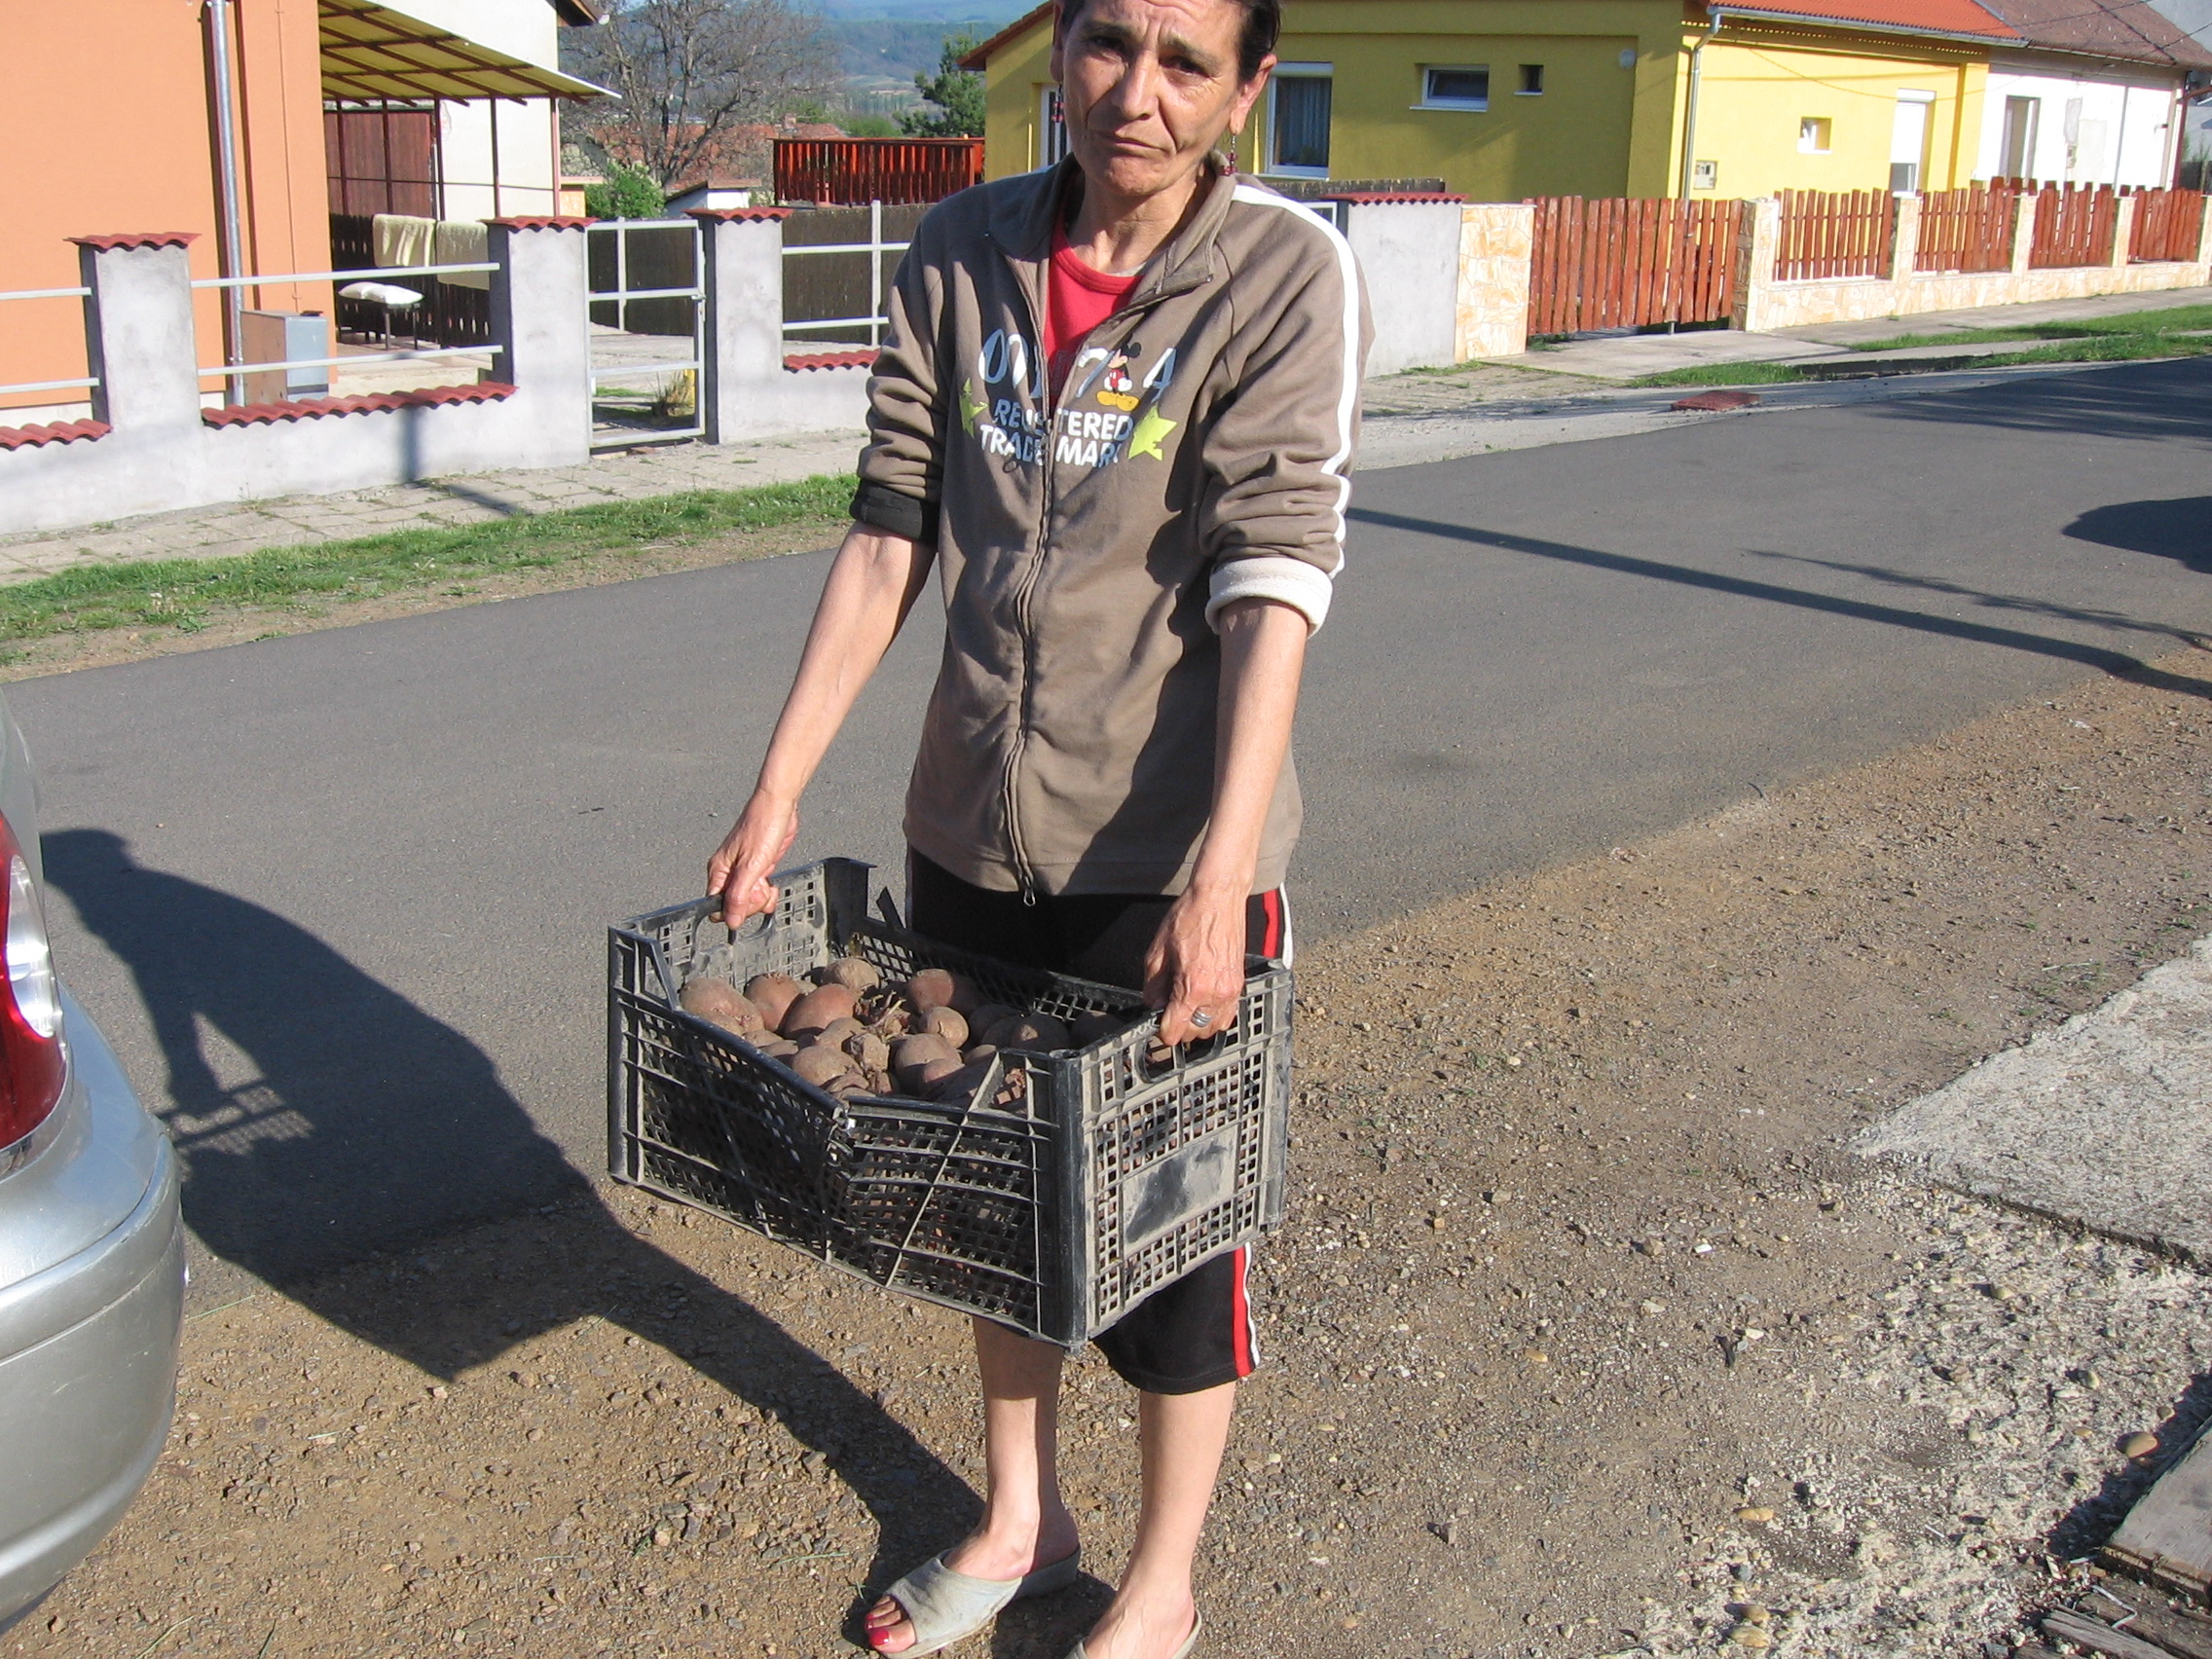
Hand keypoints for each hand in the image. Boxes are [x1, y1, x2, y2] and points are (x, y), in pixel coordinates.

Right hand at [706, 789, 799, 928]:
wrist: (780, 807)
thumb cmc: (763, 826)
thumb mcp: (751, 866)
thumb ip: (739, 895)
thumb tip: (730, 920)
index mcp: (719, 871)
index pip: (716, 905)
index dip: (733, 910)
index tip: (747, 902)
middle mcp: (728, 873)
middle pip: (734, 906)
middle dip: (750, 902)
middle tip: (759, 885)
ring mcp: (744, 872)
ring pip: (749, 900)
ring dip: (761, 897)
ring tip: (766, 880)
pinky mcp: (758, 869)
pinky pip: (760, 892)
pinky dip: (768, 892)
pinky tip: (771, 882)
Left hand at [1143, 884, 1247, 1045]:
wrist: (1218, 898)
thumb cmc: (1190, 917)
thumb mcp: (1157, 951)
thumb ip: (1153, 986)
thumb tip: (1153, 1005)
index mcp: (1194, 986)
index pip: (1176, 1030)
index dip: (1161, 1030)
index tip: (1156, 1023)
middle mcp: (1216, 993)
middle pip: (1195, 1033)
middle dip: (1178, 1026)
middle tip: (1167, 1009)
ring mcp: (1231, 991)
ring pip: (1213, 1028)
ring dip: (1197, 1024)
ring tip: (1184, 1007)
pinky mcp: (1239, 984)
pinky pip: (1228, 1015)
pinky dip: (1213, 1016)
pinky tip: (1202, 1003)